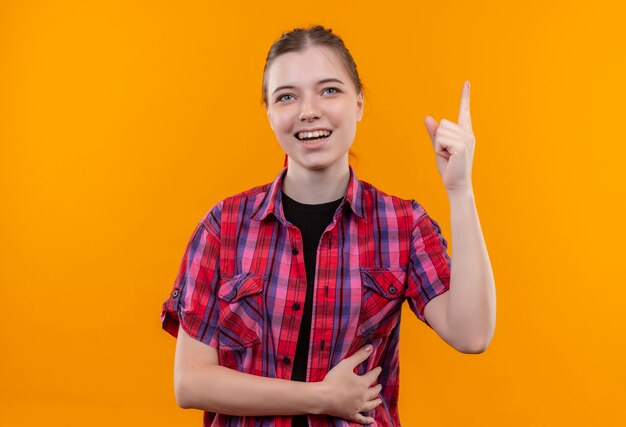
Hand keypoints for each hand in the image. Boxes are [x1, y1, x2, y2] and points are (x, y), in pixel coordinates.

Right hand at [319, 345, 382, 423]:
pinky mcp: (351, 414)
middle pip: (373, 391)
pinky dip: (367, 420)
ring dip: (375, 402)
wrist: (324, 397)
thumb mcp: (347, 364)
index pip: (372, 376)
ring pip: (370, 405)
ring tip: (379, 400)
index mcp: (363, 383)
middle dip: (377, 387)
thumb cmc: (334, 379)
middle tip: (380, 385)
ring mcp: (357, 407)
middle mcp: (363, 396)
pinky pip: (361, 419)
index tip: (379, 369)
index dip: (376, 371)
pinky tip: (371, 421)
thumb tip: (371, 347)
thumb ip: (359, 356)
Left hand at [424, 80, 475, 195]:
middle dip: (438, 139)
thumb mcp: (439, 148)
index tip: (466, 82)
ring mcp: (466, 138)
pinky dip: (439, 150)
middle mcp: (467, 133)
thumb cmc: (449, 168)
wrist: (457, 185)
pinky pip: (440, 140)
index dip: (465, 96)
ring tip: (448, 156)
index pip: (464, 111)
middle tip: (447, 154)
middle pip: (442, 123)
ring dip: (438, 145)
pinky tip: (448, 158)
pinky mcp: (461, 145)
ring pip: (440, 131)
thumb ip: (434, 133)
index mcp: (464, 132)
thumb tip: (427, 117)